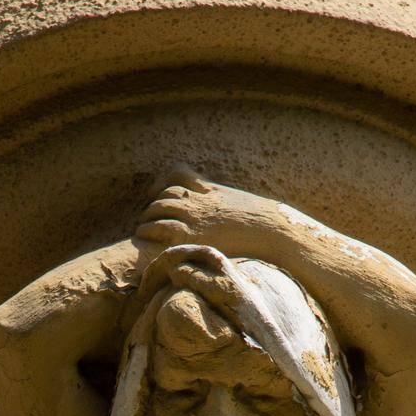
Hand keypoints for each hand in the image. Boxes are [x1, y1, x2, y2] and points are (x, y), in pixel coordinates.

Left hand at [136, 168, 283, 254]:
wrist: (273, 232)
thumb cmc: (261, 222)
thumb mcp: (238, 203)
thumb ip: (220, 200)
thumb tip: (216, 203)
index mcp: (211, 189)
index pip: (178, 175)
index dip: (163, 185)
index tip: (154, 194)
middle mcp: (200, 200)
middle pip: (165, 195)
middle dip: (153, 206)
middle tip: (147, 218)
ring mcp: (195, 216)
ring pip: (158, 209)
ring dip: (147, 219)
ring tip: (142, 230)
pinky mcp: (193, 236)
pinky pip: (162, 228)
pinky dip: (151, 232)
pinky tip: (146, 239)